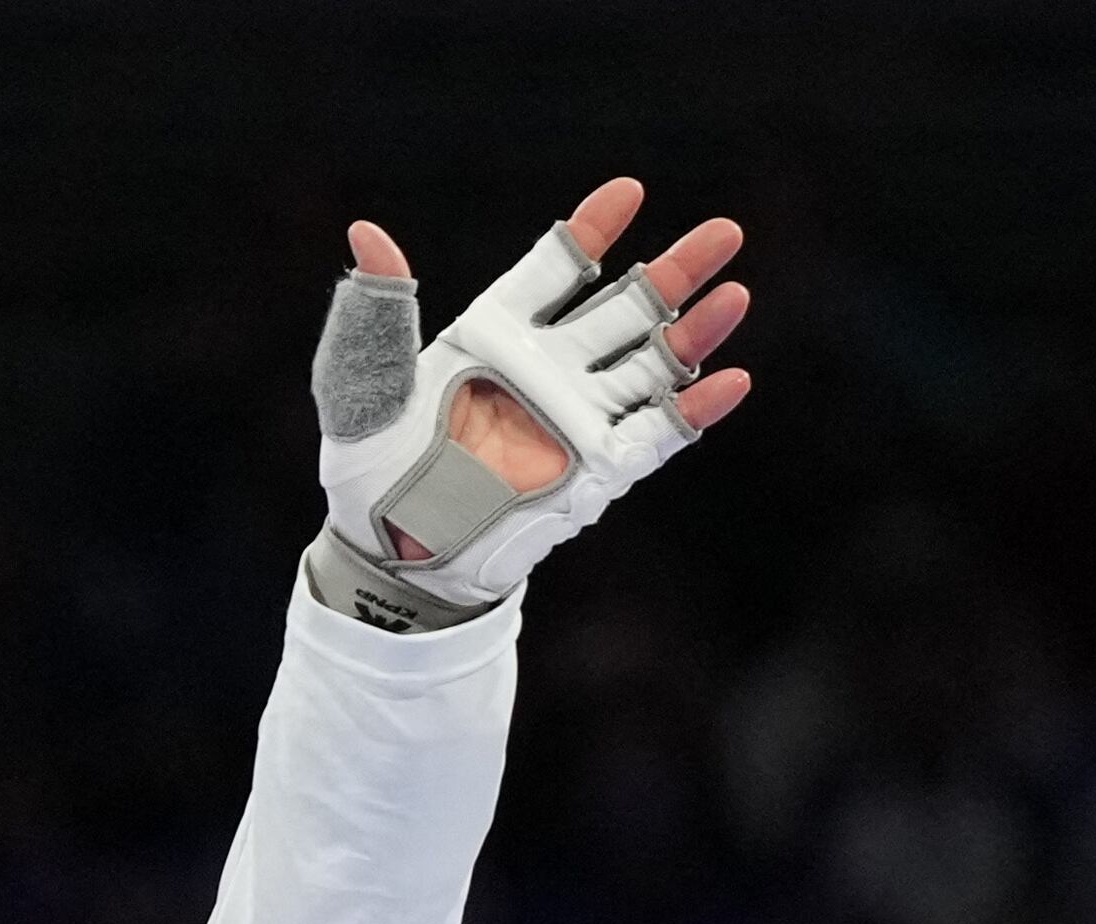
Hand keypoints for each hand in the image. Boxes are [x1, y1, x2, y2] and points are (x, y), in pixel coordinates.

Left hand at [310, 177, 753, 627]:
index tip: (628, 193)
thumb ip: (374, 318)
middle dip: (676, 271)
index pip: (555, 271)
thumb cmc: (371, 471)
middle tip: (724, 230)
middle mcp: (549, 367)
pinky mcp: (598, 470)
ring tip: (735, 294)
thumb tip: (367, 234)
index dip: (591, 232)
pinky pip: (655, 435)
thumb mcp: (360, 393)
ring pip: (653, 363)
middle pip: (625, 307)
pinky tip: (728, 384)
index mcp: (496, 334)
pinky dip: (692, 412)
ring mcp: (579, 417)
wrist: (390, 557)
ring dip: (696, 332)